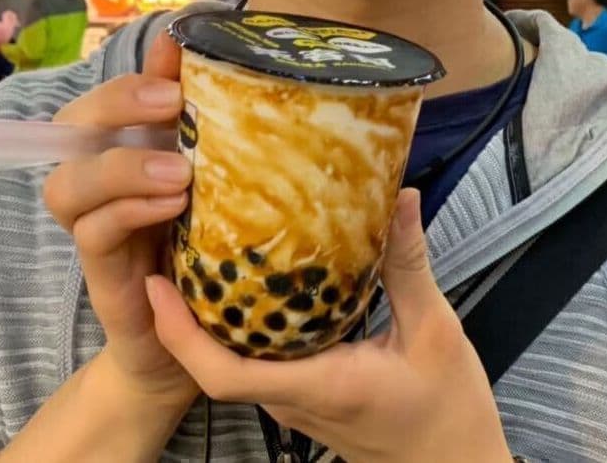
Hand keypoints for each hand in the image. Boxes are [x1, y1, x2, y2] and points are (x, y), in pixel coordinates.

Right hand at [42, 31, 197, 411]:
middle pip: (68, 129)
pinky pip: (92, 233)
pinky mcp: (101, 270)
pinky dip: (129, 212)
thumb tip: (199, 47)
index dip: (128, 75)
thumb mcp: (213, 169)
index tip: (173, 57)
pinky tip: (173, 207)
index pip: (100, 98)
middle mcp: (99, 181)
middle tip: (172, 103)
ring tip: (180, 173)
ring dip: (121, 167)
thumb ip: (200, 113)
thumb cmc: (208, 236)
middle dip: (114, 104)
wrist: (203, 330)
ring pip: (65, 185)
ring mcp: (94, 225)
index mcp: (125, 147)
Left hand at [147, 189, 512, 462]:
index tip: (157, 285)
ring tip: (204, 251)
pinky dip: (242, 326)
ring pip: (234, 362)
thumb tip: (400, 197)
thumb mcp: (435, 331)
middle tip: (175, 244)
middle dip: (185, 311)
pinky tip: (255, 282)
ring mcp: (299, 402)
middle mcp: (295, 398)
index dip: (181, 333)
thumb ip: (408, 265)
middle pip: (216, 362)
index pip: (224, 373)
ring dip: (210, 317)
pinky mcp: (309, 396)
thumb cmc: (449, 410)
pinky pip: (259, 362)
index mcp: (318, 385)